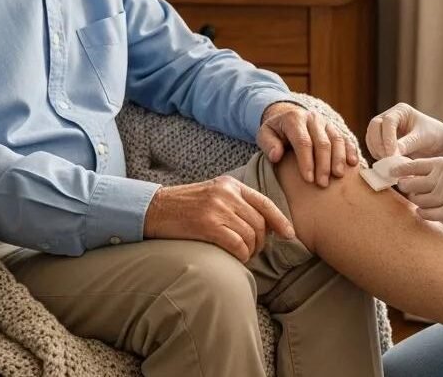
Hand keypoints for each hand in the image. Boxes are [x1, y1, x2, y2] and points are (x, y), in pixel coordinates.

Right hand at [143, 176, 296, 261]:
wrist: (152, 209)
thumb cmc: (183, 207)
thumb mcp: (213, 196)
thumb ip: (236, 204)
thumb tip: (263, 225)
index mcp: (231, 185)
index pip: (264, 203)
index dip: (280, 220)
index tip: (290, 234)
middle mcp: (227, 194)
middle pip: (259, 222)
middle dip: (262, 241)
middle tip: (253, 251)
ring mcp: (217, 208)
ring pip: (251, 235)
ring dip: (251, 251)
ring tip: (243, 255)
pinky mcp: (207, 224)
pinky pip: (237, 244)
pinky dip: (241, 255)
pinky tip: (237, 258)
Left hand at [258, 102, 357, 186]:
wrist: (288, 117)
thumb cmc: (275, 131)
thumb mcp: (264, 134)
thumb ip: (268, 144)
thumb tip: (277, 156)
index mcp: (294, 119)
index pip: (303, 142)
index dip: (306, 161)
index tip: (308, 180)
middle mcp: (313, 118)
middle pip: (322, 142)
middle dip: (323, 164)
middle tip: (322, 184)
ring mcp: (326, 123)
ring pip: (337, 140)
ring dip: (338, 159)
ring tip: (338, 176)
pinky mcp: (335, 129)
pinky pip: (345, 139)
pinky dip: (350, 151)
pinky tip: (353, 164)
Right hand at [365, 103, 442, 159]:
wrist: (440, 144)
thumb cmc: (435, 136)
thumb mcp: (423, 139)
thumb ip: (407, 144)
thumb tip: (391, 155)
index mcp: (401, 111)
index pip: (387, 121)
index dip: (388, 138)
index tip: (392, 154)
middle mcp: (389, 117)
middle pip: (374, 127)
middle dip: (379, 144)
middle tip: (388, 160)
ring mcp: (383, 129)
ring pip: (371, 138)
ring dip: (377, 151)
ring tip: (389, 164)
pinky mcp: (382, 141)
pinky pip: (373, 147)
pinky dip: (378, 156)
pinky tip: (388, 164)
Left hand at [390, 157, 442, 225]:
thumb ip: (438, 168)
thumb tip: (414, 173)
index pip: (412, 165)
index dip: (398, 170)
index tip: (390, 174)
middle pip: (410, 184)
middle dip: (406, 187)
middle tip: (408, 189)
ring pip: (418, 200)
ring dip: (417, 201)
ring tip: (423, 200)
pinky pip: (428, 214)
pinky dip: (423, 213)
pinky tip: (426, 210)